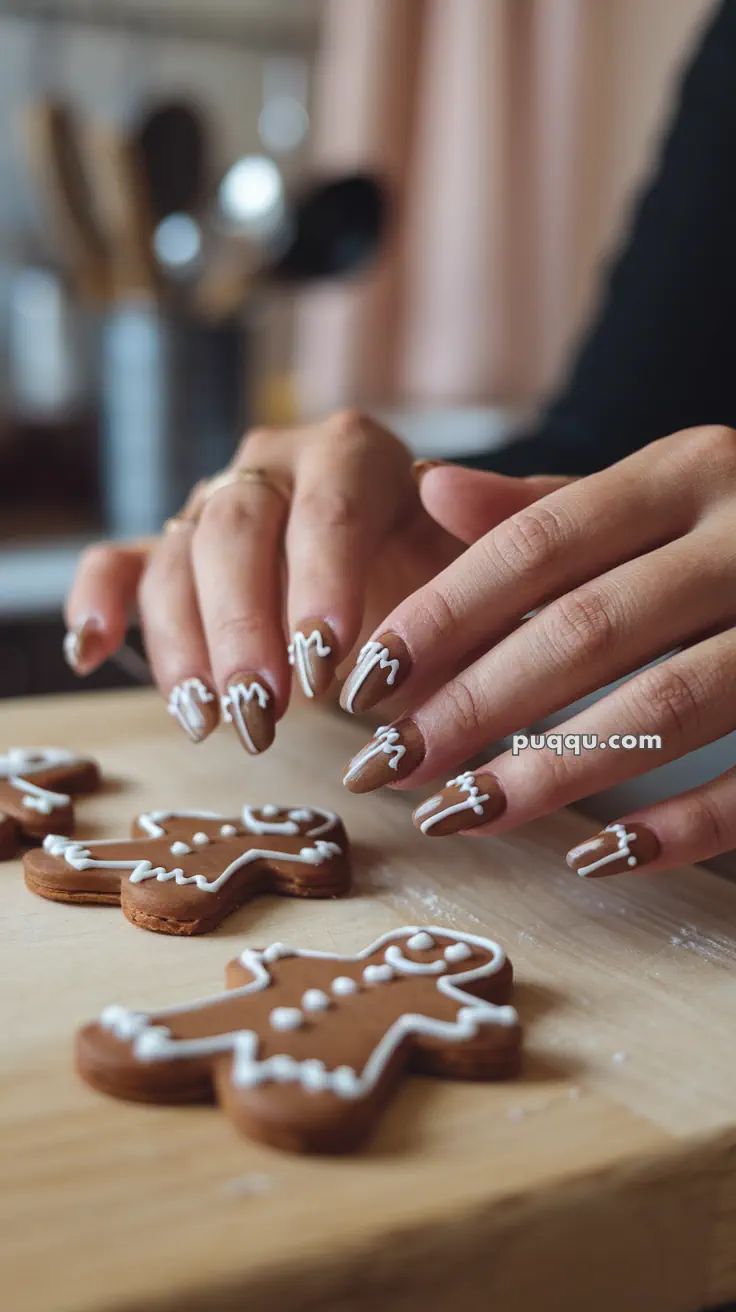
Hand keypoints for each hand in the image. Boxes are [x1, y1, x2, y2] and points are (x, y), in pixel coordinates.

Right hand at [65, 412, 555, 749]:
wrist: (418, 585)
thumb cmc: (459, 580)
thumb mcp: (500, 558)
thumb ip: (499, 522)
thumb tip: (445, 485)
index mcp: (355, 454)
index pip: (328, 501)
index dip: (322, 578)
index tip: (331, 665)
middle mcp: (274, 468)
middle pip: (235, 530)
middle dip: (246, 628)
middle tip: (266, 713)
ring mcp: (216, 508)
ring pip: (175, 558)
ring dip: (185, 645)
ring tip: (212, 722)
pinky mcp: (172, 554)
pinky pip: (118, 564)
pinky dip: (98, 604)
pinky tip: (90, 654)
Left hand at [341, 425, 735, 877]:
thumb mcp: (663, 493)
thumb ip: (551, 506)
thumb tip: (430, 486)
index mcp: (691, 472)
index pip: (536, 544)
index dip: (441, 614)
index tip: (364, 681)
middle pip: (584, 628)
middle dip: (472, 706)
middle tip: (386, 766)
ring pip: (665, 705)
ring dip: (551, 773)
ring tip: (459, 815)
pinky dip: (680, 825)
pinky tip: (599, 856)